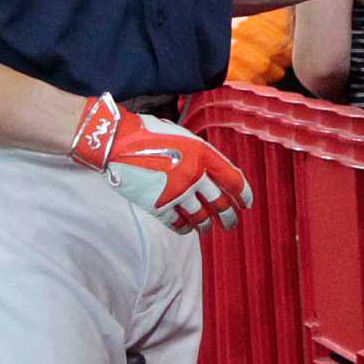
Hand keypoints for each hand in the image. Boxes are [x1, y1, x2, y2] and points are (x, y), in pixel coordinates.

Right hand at [69, 93, 253, 233]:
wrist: (118, 142)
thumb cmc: (150, 134)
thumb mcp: (184, 137)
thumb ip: (202, 155)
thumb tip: (216, 173)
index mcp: (204, 156)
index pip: (234, 181)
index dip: (244, 195)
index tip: (245, 204)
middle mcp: (194, 176)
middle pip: (220, 204)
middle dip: (229, 217)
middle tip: (231, 224)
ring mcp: (176, 193)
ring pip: (201, 218)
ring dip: (207, 226)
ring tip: (208, 229)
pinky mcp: (158, 205)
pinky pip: (178, 224)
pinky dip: (185, 228)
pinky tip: (187, 228)